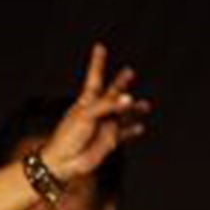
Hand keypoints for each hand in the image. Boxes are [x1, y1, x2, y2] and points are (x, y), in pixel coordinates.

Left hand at [39, 43, 149, 181]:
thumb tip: (129, 100)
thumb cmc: (68, 136)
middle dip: (121, 83)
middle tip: (129, 72)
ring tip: (145, 105)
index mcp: (88, 101)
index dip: (97, 63)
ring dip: (134, 109)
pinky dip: (132, 130)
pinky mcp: (110, 141)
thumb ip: (108, 105)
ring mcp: (105, 125)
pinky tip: (140, 127)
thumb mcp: (86, 115)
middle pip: (113, 93)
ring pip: (124, 114)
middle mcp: (98, 111)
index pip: (95, 78)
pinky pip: (125, 134)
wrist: (64, 162)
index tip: (99, 47)